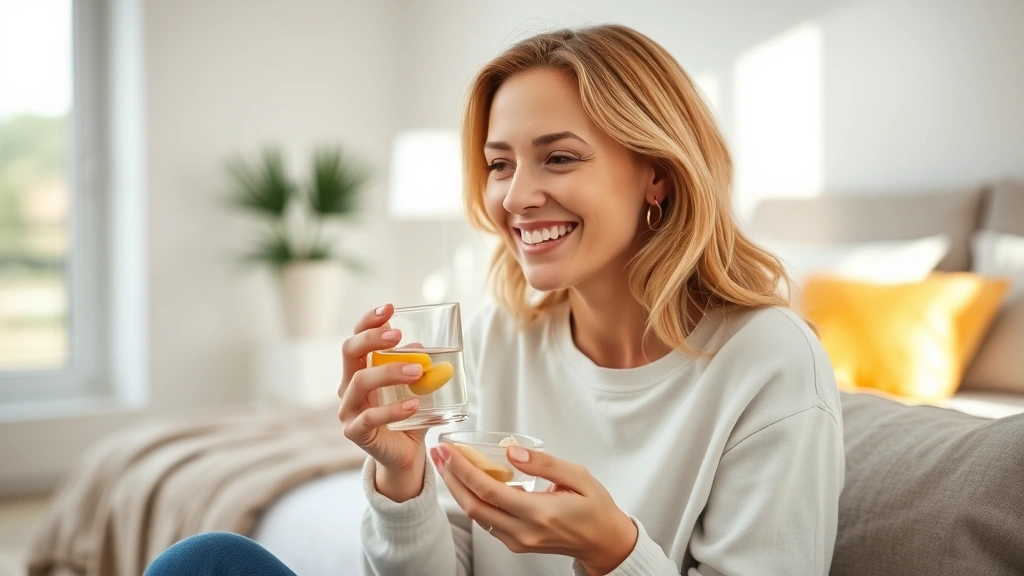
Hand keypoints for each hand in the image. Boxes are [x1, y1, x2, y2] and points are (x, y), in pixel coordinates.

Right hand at [338, 304, 428, 500]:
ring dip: (389, 371)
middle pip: (349, 352)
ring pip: (359, 382)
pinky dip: (392, 409)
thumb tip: (424, 347)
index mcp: (359, 370)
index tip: (389, 308)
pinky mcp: (354, 433)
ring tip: (417, 371)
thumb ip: (418, 367)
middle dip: (371, 338)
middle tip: (397, 334)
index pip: (356, 338)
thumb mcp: (416, 387)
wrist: (404, 454)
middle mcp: (348, 387)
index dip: (368, 321)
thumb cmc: (407, 415)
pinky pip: (370, 417)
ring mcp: (348, 410)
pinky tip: (413, 404)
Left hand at [430, 443, 637, 574]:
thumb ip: (544, 464)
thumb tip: (513, 452)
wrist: (604, 542)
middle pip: (473, 505)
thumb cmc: (596, 508)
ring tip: (448, 465)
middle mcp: (524, 531)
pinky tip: (468, 483)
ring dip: (458, 490)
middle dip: (451, 478)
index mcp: (540, 513)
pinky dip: (473, 500)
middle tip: (439, 454)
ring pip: (476, 516)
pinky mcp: (516, 544)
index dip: (463, 468)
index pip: (489, 490)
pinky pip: (487, 522)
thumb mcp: (579, 477)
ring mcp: (518, 541)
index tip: (450, 450)